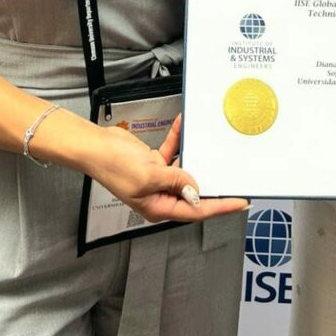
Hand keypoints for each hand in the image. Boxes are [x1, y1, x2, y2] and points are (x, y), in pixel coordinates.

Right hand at [91, 114, 248, 224]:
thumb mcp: (149, 177)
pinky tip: (183, 125)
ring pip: (185, 170)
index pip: (197, 209)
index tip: (240, 201)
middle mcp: (161, 196)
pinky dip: (178, 139)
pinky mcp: (153, 163)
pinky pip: (172, 151)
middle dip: (213, 183)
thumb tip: (196, 189)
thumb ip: (175, 181)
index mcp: (159, 208)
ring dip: (196, 156)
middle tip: (235, 177)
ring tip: (215, 148)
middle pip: (194, 192)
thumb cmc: (114, 166)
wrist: (95, 146)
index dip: (220, 206)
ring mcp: (157, 179)